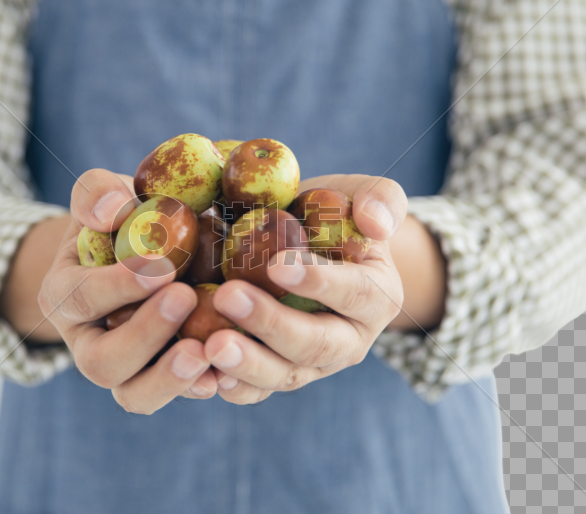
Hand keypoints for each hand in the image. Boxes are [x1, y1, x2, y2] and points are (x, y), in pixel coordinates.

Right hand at [37, 169, 218, 413]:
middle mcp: (87, 343)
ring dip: (168, 378)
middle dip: (143, 334)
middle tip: (186, 298)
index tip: (162, 267)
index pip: (81, 298)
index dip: (118, 286)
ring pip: (134, 395)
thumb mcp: (103, 197)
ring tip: (206, 353)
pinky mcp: (160, 381)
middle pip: (101, 362)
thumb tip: (111, 210)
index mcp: (64, 296)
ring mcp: (124, 370)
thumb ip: (97, 192)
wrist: (143, 254)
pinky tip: (229, 372)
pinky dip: (200, 388)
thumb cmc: (122, 220)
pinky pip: (174, 397)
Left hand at [204, 174, 407, 404]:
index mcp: (377, 297)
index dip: (319, 281)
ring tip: (212, 346)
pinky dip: (231, 387)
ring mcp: (312, 366)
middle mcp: (350, 340)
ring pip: (284, 375)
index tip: (277, 263)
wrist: (302, 247)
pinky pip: (255, 391)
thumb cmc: (329, 215)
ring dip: (247, 364)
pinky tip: (204, 375)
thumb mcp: (358, 195)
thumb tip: (375, 223)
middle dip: (272, 324)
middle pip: (316, 344)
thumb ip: (381, 198)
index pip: (354, 292)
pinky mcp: (277, 377)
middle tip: (228, 297)